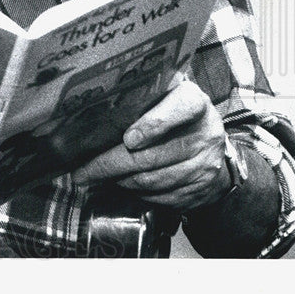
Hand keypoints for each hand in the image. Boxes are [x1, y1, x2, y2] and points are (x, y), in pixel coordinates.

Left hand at [71, 78, 231, 210]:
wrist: (211, 145)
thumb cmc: (174, 114)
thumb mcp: (165, 97)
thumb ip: (141, 99)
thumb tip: (92, 114)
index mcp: (195, 102)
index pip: (180, 108)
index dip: (153, 124)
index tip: (128, 138)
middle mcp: (205, 134)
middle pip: (153, 155)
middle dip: (111, 164)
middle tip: (83, 171)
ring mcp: (205, 165)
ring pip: (153, 180)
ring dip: (120, 181)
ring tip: (97, 176)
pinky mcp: (200, 190)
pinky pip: (161, 196)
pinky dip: (137, 192)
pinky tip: (122, 184)